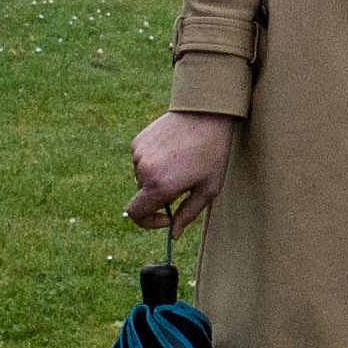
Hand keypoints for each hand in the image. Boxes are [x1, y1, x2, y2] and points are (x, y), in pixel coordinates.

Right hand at [127, 108, 238, 229]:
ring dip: (157, 178)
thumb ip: (187, 215)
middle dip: (159, 197)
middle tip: (182, 184)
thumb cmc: (212, 153)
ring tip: (180, 162)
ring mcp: (138, 154)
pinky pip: (141, 161)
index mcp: (159, 186)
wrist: (205, 113)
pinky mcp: (137, 141)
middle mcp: (143, 171)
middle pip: (143, 196)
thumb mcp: (208, 189)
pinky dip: (153, 162)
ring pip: (142, 178)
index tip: (165, 217)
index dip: (147, 222)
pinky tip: (172, 151)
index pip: (135, 214)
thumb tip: (173, 234)